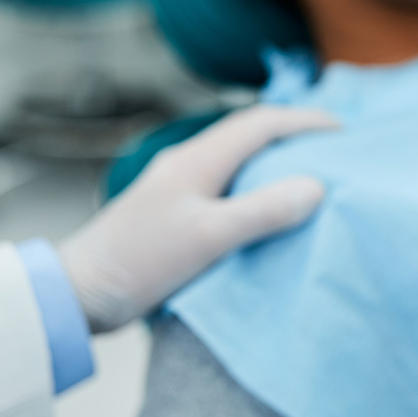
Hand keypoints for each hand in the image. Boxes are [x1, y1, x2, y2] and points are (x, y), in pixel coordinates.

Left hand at [60, 105, 337, 332]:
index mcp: (196, 161)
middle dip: (292, 136)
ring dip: (273, 163)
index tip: (342, 131)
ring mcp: (176, 189)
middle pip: (248, 137)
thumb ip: (262, 210)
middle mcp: (186, 166)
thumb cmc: (139, 263)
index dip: (304, 122)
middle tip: (331, 151)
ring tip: (308, 179)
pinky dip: (254, 190)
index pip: (260, 124)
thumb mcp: (208, 237)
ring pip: (236, 162)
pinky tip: (265, 214)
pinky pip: (225, 188)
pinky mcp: (171, 215)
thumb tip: (315, 187)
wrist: (75, 294)